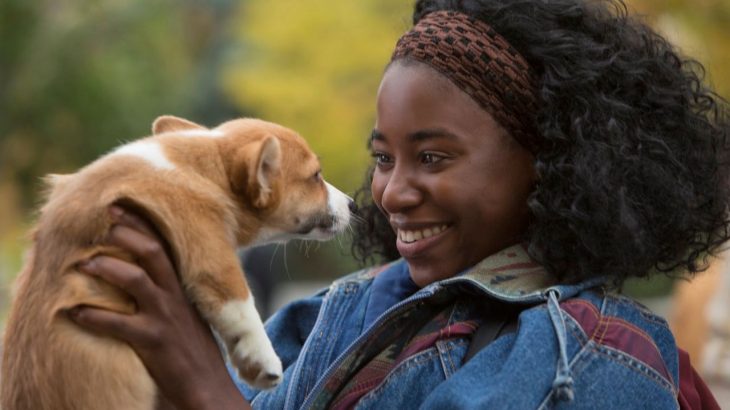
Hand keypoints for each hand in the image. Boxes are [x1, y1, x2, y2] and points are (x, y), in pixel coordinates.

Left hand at [69, 206, 250, 409]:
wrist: (207, 386)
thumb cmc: (192, 350)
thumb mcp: (188, 314)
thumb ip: (170, 294)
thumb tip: (143, 276)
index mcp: (182, 289)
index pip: (164, 246)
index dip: (142, 224)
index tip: (121, 207)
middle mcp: (175, 297)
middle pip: (152, 253)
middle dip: (126, 233)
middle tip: (104, 221)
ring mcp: (164, 318)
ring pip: (134, 280)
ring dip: (106, 268)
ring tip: (83, 264)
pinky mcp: (152, 341)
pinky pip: (118, 324)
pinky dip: (93, 316)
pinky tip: (74, 312)